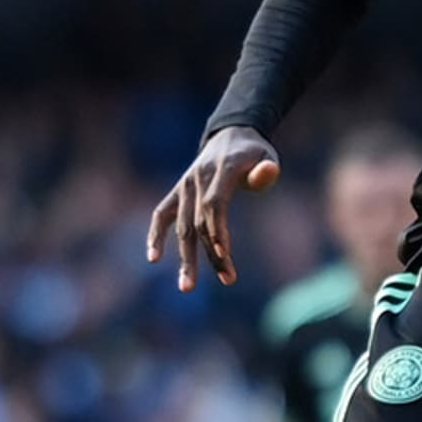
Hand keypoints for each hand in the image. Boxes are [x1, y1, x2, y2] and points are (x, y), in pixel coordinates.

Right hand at [148, 126, 280, 290]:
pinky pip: (161, 215)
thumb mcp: (266, 155)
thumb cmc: (254, 152)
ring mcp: (184, 185)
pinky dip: (155, 235)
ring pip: (182, 226)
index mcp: (221, 169)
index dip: (217, 229)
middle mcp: (198, 178)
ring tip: (187, 286)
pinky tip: (153, 258)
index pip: (215, 203)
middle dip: (209, 253)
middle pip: (199, 221)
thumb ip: (266, 168)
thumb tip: (268, 171)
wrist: (230, 134)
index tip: (224, 255)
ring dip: (186, 257)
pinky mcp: (176, 192)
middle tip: (225, 280)